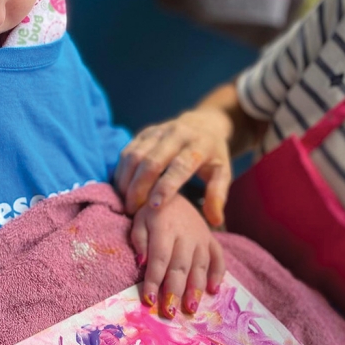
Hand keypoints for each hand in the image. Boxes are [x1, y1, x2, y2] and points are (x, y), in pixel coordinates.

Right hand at [115, 108, 232, 226]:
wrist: (201, 124)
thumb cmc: (211, 156)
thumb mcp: (222, 172)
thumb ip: (217, 195)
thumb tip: (214, 220)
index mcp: (198, 144)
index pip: (179, 166)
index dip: (165, 187)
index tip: (153, 207)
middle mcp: (176, 134)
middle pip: (151, 161)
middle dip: (138, 188)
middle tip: (133, 210)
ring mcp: (157, 131)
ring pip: (134, 156)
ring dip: (126, 181)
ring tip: (126, 202)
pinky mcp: (143, 133)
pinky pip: (126, 152)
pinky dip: (121, 172)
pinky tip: (122, 189)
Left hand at [131, 194, 224, 317]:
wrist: (172, 189)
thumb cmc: (151, 211)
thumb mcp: (138, 220)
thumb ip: (139, 240)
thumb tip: (142, 262)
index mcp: (164, 228)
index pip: (159, 259)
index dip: (153, 281)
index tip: (148, 300)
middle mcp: (186, 234)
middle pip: (180, 266)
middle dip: (174, 291)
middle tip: (169, 312)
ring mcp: (201, 237)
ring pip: (200, 266)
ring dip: (195, 289)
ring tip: (190, 309)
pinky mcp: (211, 239)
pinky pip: (218, 258)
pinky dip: (218, 274)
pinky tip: (214, 291)